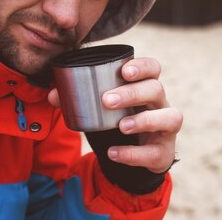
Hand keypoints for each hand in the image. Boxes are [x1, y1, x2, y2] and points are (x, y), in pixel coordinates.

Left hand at [48, 57, 182, 172]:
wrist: (134, 154)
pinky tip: (114, 153)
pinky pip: (155, 152)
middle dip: (133, 93)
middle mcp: (160, 103)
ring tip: (121, 126)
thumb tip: (52, 94)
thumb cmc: (119, 119)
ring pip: (169, 117)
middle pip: (156, 89)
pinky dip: (133, 154)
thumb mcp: (102, 107)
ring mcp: (166, 127)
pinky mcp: (163, 151)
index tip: (125, 71)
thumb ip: (77, 98)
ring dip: (144, 120)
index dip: (142, 66)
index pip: (153, 68)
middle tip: (107, 100)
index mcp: (145, 86)